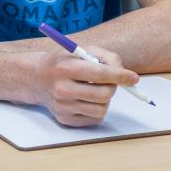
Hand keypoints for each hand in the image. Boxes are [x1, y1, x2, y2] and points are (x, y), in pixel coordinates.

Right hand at [25, 46, 139, 126]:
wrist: (36, 79)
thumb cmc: (63, 62)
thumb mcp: (80, 50)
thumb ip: (105, 57)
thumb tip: (125, 74)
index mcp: (65, 68)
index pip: (99, 74)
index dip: (120, 76)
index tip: (134, 78)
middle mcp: (62, 89)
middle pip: (103, 94)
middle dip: (113, 87)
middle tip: (111, 81)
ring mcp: (63, 107)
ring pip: (101, 109)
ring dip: (106, 99)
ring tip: (96, 89)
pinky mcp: (65, 120)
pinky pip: (94, 119)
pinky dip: (97, 108)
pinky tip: (88, 99)